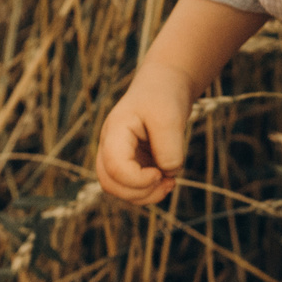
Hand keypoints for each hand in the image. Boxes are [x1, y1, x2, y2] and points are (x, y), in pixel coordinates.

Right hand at [95, 68, 195, 204]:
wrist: (164, 86)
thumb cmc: (164, 97)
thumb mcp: (171, 117)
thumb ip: (170, 148)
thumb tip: (168, 173)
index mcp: (115, 132)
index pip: (113, 167)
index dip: (137, 179)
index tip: (161, 173)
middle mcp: (110, 146)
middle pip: (110, 184)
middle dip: (139, 192)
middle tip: (167, 182)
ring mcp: (119, 156)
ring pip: (119, 190)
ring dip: (146, 195)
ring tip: (170, 182)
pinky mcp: (131, 163)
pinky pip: (133, 187)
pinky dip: (150, 191)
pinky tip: (168, 179)